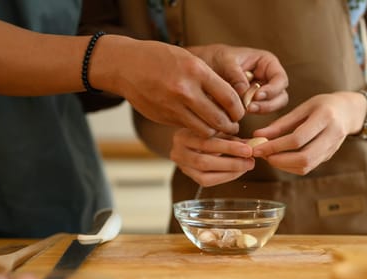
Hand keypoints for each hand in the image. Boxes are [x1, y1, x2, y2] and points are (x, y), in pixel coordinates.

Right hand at [95, 37, 244, 136]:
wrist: (126, 65)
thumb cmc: (160, 58)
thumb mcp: (188, 59)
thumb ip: (209, 79)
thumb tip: (230, 100)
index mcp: (196, 71)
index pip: (230, 98)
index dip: (239, 110)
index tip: (240, 113)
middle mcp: (185, 91)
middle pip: (219, 119)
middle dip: (230, 126)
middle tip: (232, 126)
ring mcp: (173, 107)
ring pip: (204, 130)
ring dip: (214, 132)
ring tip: (217, 128)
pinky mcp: (164, 118)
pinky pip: (187, 128)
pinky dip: (195, 129)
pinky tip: (197, 124)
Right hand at [170, 129, 254, 186]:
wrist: (186, 139)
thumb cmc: (204, 131)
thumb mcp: (216, 130)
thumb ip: (233, 137)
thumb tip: (254, 144)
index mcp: (183, 135)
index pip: (206, 142)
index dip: (229, 147)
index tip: (249, 149)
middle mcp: (177, 151)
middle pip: (204, 161)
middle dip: (231, 162)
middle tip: (250, 161)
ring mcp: (181, 166)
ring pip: (204, 175)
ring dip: (229, 171)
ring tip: (246, 166)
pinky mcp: (187, 175)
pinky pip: (206, 181)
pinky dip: (224, 177)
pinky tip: (237, 171)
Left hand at [189, 44, 288, 113]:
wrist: (202, 67)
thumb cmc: (215, 58)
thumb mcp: (225, 62)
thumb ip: (236, 75)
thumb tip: (245, 93)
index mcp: (267, 63)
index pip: (280, 79)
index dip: (272, 89)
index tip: (257, 96)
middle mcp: (269, 78)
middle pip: (281, 96)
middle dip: (268, 104)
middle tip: (250, 108)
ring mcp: (262, 92)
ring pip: (272, 106)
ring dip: (261, 110)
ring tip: (244, 110)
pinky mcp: (253, 103)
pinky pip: (259, 111)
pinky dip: (252, 114)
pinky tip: (238, 114)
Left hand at [251, 92, 366, 174]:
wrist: (349, 112)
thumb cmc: (322, 106)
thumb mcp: (303, 108)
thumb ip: (281, 123)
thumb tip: (257, 136)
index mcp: (325, 117)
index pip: (297, 138)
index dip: (275, 146)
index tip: (257, 147)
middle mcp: (332, 135)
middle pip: (304, 157)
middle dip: (279, 160)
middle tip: (262, 155)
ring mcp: (332, 149)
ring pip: (305, 166)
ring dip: (283, 165)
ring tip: (268, 156)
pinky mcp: (328, 157)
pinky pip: (307, 167)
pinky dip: (290, 167)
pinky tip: (279, 159)